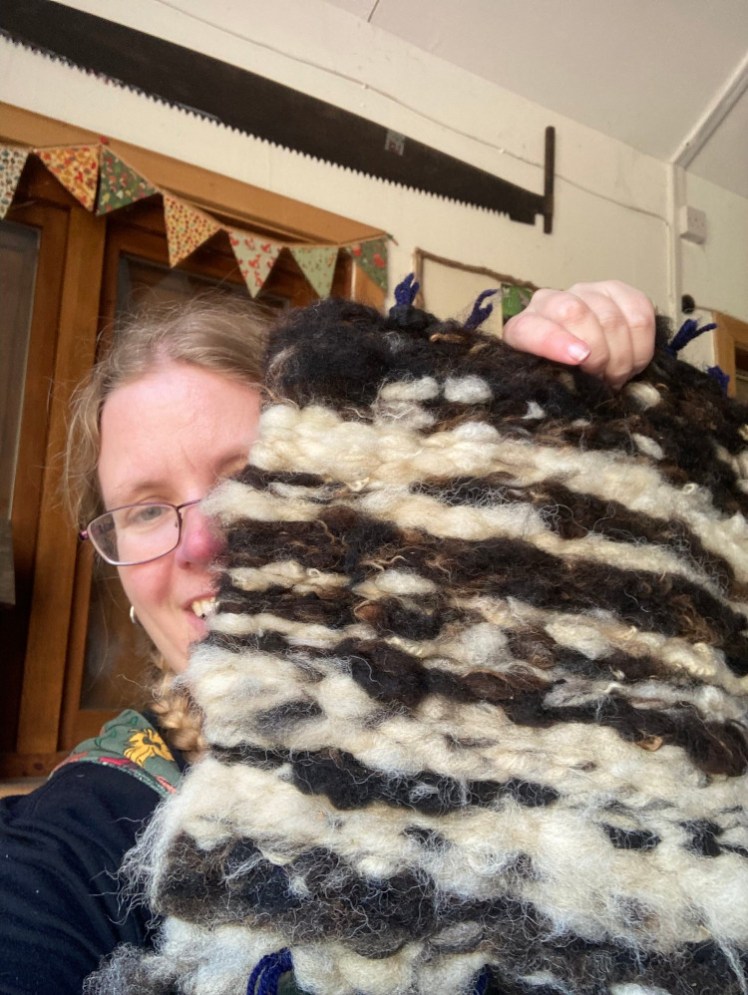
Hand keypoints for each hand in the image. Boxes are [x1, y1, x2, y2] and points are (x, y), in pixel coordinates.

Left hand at [502, 280, 654, 389]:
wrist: (579, 357)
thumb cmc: (559, 378)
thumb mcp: (546, 387)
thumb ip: (552, 385)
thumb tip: (575, 392)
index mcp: (523, 329)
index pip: (533, 328)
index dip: (556, 342)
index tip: (579, 359)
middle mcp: (551, 301)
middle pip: (577, 314)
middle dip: (597, 354)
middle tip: (603, 380)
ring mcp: (585, 293)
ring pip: (612, 318)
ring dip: (621, 356)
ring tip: (616, 376)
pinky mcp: (619, 292)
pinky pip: (641, 314)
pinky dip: (642, 345)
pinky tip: (633, 362)